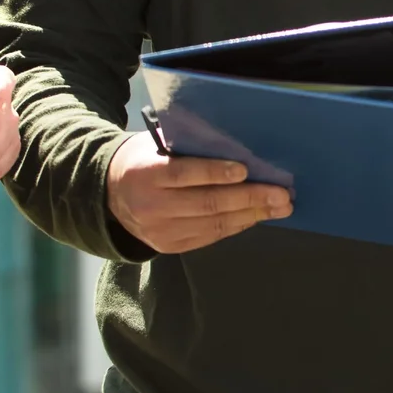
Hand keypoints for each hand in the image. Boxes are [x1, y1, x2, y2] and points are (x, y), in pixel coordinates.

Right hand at [107, 135, 291, 253]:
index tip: (245, 170)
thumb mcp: (155, 145)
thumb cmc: (144, 160)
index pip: (184, 173)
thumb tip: (237, 148)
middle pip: (207, 203)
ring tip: (280, 207)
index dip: (215, 172)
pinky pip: (210, 237)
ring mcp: (160, 231)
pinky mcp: (169, 246)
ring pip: (213, 224)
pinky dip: (236, 225)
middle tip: (281, 194)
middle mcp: (152, 205)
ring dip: (252, 215)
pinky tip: (256, 216)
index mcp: (145, 173)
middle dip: (250, 199)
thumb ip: (187, 148)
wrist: (110, 195)